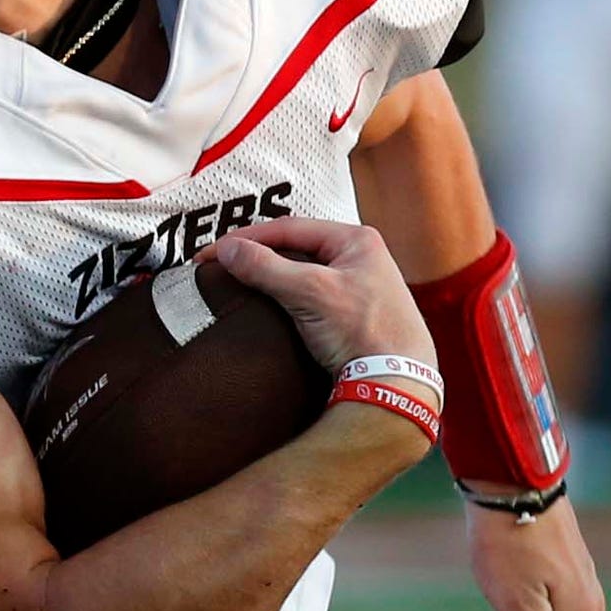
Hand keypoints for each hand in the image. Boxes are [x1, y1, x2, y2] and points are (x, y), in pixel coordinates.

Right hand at [205, 218, 436, 374]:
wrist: (397, 384)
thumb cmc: (365, 332)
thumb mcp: (310, 292)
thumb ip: (265, 266)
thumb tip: (227, 249)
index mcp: (357, 239)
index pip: (288, 227)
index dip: (246, 238)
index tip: (213, 252)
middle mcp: (360, 256)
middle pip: (294, 245)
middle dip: (256, 253)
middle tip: (222, 264)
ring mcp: (358, 284)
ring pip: (301, 269)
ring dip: (269, 273)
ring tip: (239, 281)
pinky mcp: (352, 311)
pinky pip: (309, 292)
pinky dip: (284, 293)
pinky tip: (268, 302)